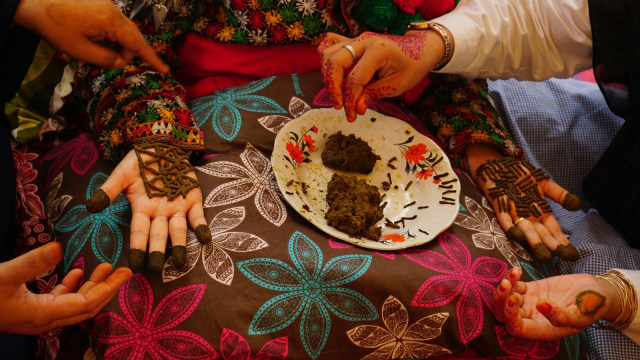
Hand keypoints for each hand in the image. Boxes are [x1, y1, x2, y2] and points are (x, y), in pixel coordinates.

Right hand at [0, 242, 131, 334]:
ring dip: (91, 286)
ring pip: (74, 303)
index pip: (86, 304)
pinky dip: (72, 286)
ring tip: (106, 267)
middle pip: (86, 307)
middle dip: (107, 289)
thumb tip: (58, 247)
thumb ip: (32, 263)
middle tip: (125, 271)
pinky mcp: (30, 310)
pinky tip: (78, 272)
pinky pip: (59, 300)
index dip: (108, 288)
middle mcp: (44, 320)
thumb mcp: (4, 275)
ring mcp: (37, 316)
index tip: (125, 273)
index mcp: (42, 315)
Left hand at [14, 0, 168, 72]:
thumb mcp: (81, 51)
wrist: (33, 2)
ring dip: (117, 43)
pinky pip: (114, 22)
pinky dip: (110, 34)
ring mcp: (107, 5)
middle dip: (128, 52)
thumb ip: (106, 59)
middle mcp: (114, 11)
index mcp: (111, 22)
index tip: (165, 70)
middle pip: (133, 36)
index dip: (152, 59)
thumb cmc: (55, 27)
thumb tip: (121, 62)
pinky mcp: (99, 3)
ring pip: (123, 29)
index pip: (138, 44)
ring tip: (96, 48)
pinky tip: (94, 38)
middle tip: (113, 62)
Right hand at [86, 147, 210, 274]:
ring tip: (180, 262)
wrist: (161, 145)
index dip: (137, 247)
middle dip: (157, 252)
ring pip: (178, 231)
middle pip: (158, 236)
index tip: (134, 264)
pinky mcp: (193, 199)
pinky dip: (202, 227)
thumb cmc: (139, 162)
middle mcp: (160, 213)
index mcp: (142, 209)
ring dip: (179, 246)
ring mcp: (177, 208)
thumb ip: (108, 190)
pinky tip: (206, 238)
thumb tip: (90, 207)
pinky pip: (198, 216)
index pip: (139, 232)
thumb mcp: (122, 174)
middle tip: (155, 269)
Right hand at [318, 31, 443, 120]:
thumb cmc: (412, 67)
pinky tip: (330, 72)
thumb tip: (356, 108)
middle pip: (335, 62)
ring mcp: (357, 39)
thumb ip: (373, 95)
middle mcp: (364, 41)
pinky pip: (331, 43)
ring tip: (338, 93)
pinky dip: (325, 57)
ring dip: (328, 75)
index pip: (355, 78)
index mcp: (378, 50)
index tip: (352, 115)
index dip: (350, 99)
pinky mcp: (353, 41)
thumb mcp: (397, 85)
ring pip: (328, 53)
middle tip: (339, 106)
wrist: (420, 49)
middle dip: (333, 87)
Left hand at [466, 144, 580, 260]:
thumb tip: (577, 206)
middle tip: (563, 258)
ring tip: (544, 255)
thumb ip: (559, 194)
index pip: (553, 229)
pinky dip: (510, 227)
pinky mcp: (500, 206)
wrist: (495, 165)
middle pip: (541, 233)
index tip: (572, 254)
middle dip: (552, 245)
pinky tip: (517, 235)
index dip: (562, 241)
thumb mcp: (544, 182)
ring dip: (534, 242)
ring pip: (525, 230)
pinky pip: (504, 219)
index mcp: (540, 211)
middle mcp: (528, 215)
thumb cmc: (520, 175)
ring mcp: (514, 212)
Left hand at [493, 267, 619, 339]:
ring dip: (503, 288)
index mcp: (542, 329)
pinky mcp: (531, 289)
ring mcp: (530, 302)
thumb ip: (561, 316)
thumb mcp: (581, 315)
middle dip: (500, 301)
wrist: (597, 291)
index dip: (510, 318)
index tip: (513, 301)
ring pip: (507, 298)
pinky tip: (517, 270)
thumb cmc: (592, 306)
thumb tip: (540, 306)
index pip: (517, 328)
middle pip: (505, 314)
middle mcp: (532, 317)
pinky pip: (515, 285)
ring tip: (511, 276)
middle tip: (506, 285)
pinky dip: (511, 277)